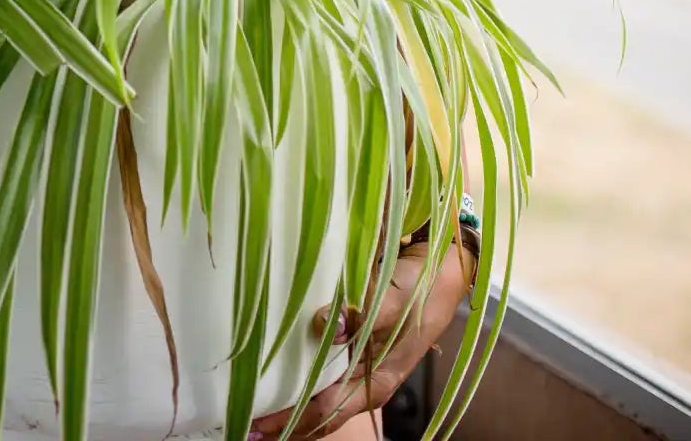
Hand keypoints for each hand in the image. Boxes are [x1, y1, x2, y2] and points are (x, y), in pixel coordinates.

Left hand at [250, 238, 472, 439]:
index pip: (325, 411)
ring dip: (292, 401)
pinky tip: (279, 366)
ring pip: (321, 395)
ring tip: (256, 401)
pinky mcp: (357, 345)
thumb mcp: (394, 302)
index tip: (256, 422)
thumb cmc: (422, 289)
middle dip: (286, 421)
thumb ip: (361, 316)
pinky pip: (325, 370)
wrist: (444, 268)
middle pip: (320, 413)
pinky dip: (302, 375)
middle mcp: (366, 381)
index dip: (290, 419)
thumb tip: (322, 324)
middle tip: (246, 421)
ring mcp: (362, 365)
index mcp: (376, 382)